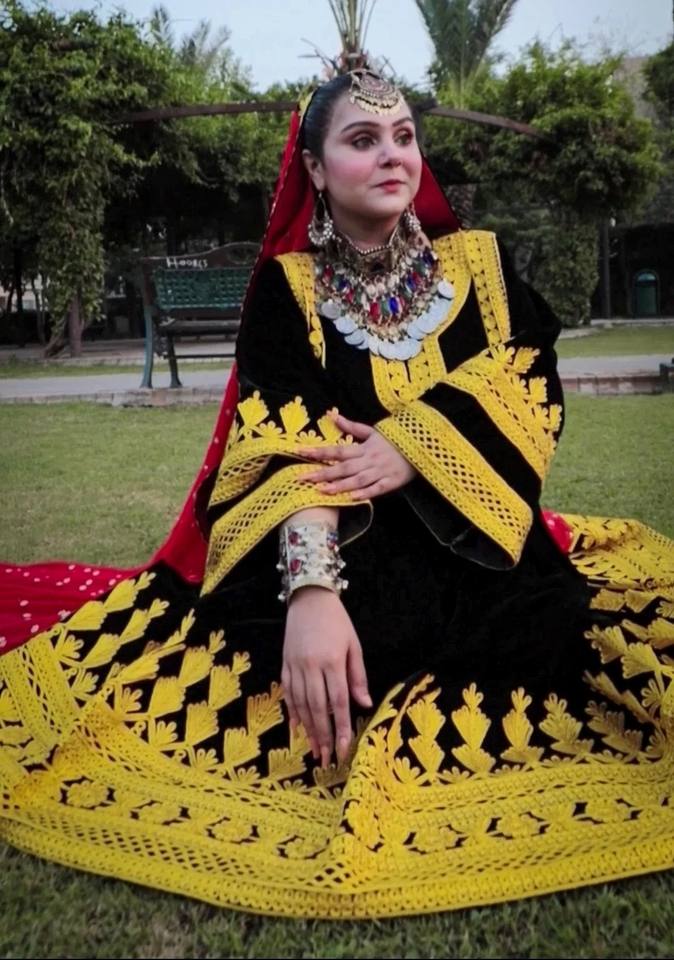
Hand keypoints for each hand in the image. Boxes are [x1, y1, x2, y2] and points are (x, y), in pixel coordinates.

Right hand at [281, 586, 371, 766]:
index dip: (342, 727)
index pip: (338, 701)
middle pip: (318, 708)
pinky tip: (297, 728)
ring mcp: (295, 666)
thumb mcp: (354, 645)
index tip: (344, 749)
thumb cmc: (337, 622)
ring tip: (314, 749)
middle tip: (327, 758)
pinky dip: (292, 712)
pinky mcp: (284, 664)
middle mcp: (311, 666)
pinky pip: (288, 693)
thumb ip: (358, 676)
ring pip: (301, 704)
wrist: (308, 599)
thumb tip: (364, 704)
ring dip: (308, 729)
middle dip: (323, 735)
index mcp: (332, 661)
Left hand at [300, 413, 415, 499]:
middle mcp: (369, 460)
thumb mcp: (373, 431)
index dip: (319, 451)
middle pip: (342, 467)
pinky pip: (377, 489)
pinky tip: (352, 497)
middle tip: (302, 478)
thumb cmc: (395, 439)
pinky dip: (365, 493)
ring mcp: (380, 471)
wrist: (422, 445)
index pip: (337, 450)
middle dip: (322, 473)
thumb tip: (332, 415)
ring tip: (321, 490)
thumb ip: (351, 427)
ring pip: (357, 480)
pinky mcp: (392, 482)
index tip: (301, 452)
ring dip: (339, 485)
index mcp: (364, 447)